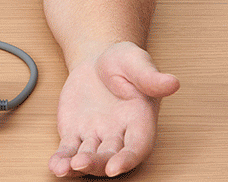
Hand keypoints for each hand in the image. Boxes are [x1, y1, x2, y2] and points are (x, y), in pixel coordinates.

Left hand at [49, 41, 179, 177]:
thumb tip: (172, 82)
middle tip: (81, 163)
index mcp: (139, 121)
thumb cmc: (123, 62)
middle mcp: (118, 134)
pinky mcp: (75, 132)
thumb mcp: (136, 62)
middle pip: (109, 156)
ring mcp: (95, 136)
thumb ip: (151, 76)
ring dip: (76, 165)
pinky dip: (61, 159)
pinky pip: (68, 149)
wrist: (97, 59)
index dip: (127, 159)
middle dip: (96, 163)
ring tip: (63, 168)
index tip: (114, 167)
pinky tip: (55, 166)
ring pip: (87, 156)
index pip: (136, 147)